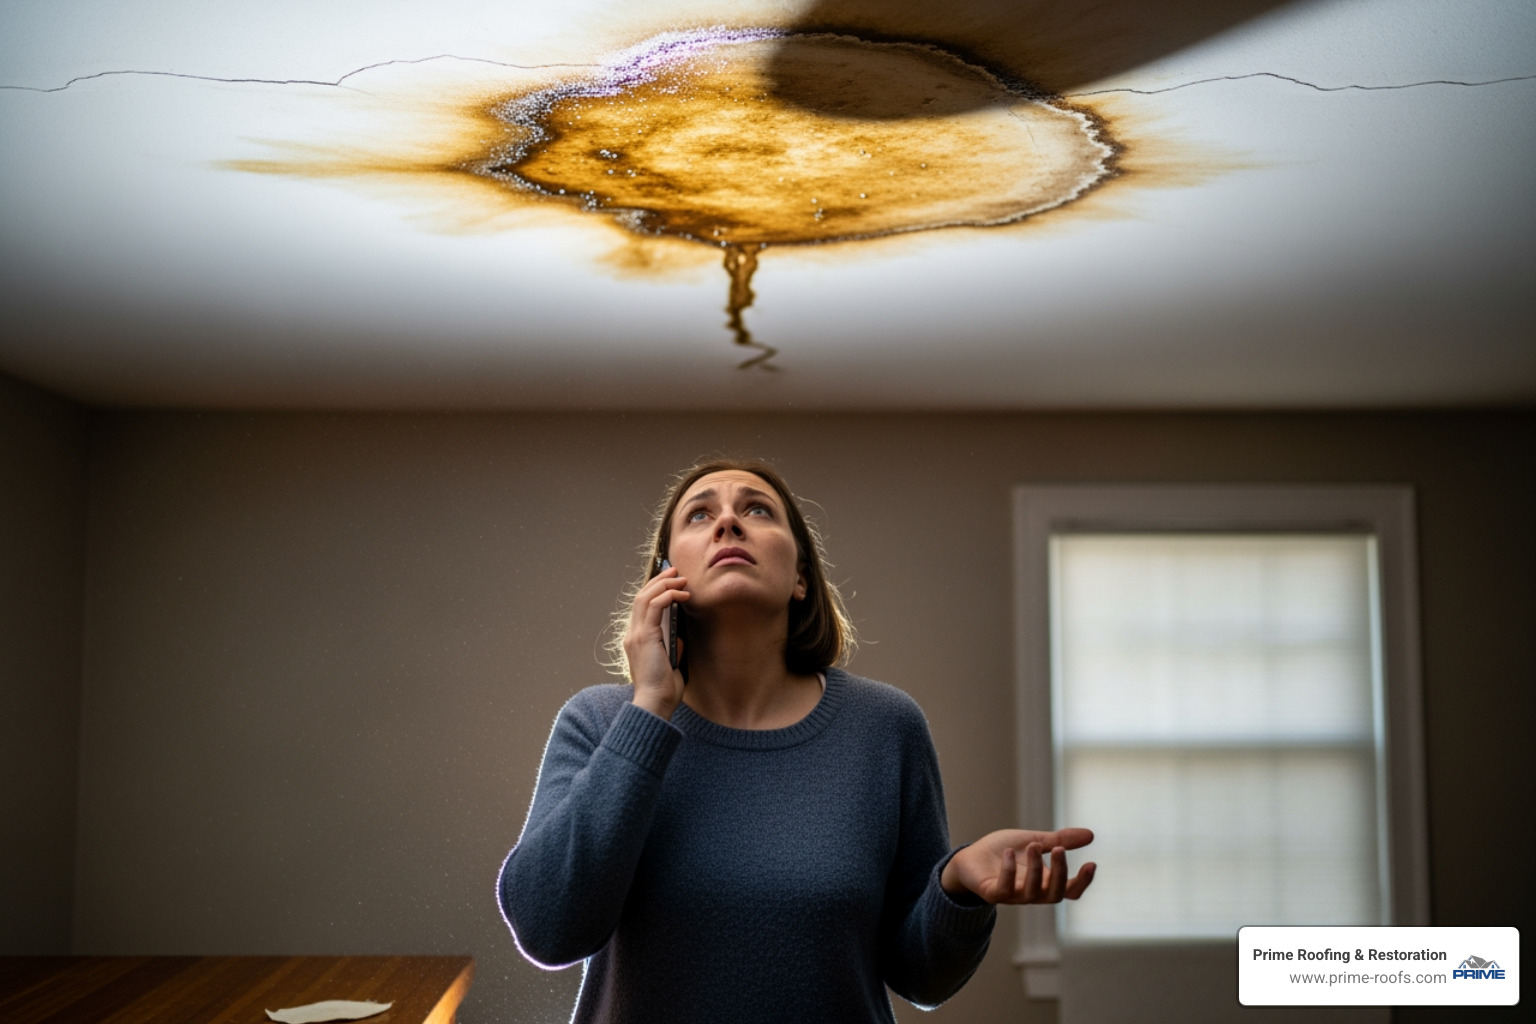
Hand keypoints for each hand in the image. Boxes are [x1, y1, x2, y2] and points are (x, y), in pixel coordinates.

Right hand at [622, 564, 688, 718]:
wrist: (655, 703)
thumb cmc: (664, 689)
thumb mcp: (671, 663)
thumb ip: (672, 647)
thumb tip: (680, 636)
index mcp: (636, 640)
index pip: (642, 607)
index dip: (655, 591)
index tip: (671, 582)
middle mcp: (632, 635)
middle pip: (642, 597)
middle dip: (659, 581)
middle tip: (676, 571)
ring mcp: (636, 635)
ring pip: (645, 597)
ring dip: (664, 584)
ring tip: (681, 578)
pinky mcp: (644, 637)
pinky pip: (653, 606)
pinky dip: (667, 596)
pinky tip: (681, 594)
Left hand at [940, 828, 1095, 904]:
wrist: (971, 857)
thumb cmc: (1005, 852)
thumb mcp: (1035, 841)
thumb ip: (1060, 840)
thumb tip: (1091, 835)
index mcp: (1045, 882)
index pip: (1070, 891)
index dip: (1082, 882)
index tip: (1091, 863)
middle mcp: (1032, 893)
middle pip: (1054, 894)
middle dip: (1060, 873)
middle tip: (1059, 849)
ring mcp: (1012, 895)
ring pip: (1031, 892)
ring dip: (1035, 869)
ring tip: (1034, 845)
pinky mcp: (992, 893)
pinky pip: (1004, 889)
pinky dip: (1009, 871)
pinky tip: (1009, 853)